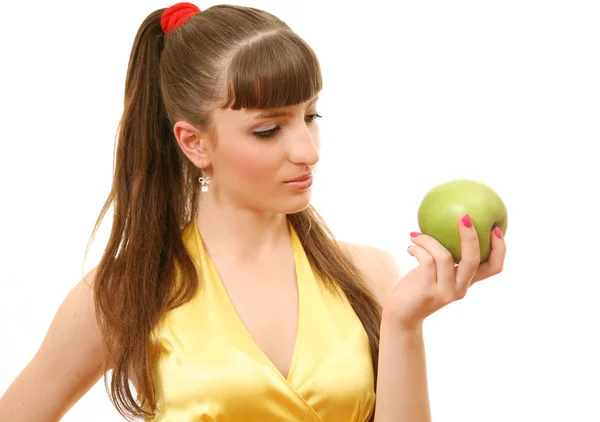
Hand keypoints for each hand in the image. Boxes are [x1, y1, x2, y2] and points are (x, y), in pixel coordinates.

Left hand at [382, 214, 505, 330]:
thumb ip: (444, 256)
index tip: (495, 229)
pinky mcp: (428, 292)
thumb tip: (444, 222)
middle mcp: (460, 288)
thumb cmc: (418, 287)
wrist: (402, 314)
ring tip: (416, 235)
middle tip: (464, 217)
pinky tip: (411, 246)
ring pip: (445, 257)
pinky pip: (426, 261)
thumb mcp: (435, 271)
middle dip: (471, 237)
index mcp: (467, 281)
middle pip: (474, 261)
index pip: (494, 268)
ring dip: (429, 240)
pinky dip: (418, 248)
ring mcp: (445, 292)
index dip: (500, 249)